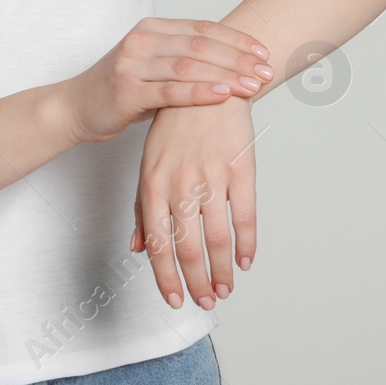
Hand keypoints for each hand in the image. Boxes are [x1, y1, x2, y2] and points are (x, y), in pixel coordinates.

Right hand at [60, 17, 271, 144]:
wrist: (76, 107)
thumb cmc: (122, 89)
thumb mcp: (154, 66)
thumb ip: (185, 61)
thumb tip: (234, 63)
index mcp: (152, 28)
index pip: (203, 28)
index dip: (236, 39)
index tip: (263, 52)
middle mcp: (142, 40)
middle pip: (201, 45)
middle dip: (239, 58)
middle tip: (267, 70)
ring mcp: (132, 63)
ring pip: (189, 66)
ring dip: (226, 75)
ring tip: (253, 85)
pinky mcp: (127, 89)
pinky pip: (170, 90)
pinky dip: (200, 92)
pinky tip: (223, 95)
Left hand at [128, 97, 256, 310]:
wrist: (208, 82)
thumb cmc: (174, 128)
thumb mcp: (149, 164)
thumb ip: (143, 208)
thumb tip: (138, 249)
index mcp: (152, 184)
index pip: (158, 244)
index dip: (167, 277)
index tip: (176, 300)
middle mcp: (180, 184)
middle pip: (188, 248)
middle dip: (197, 281)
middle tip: (205, 302)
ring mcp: (211, 176)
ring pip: (218, 238)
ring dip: (223, 270)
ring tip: (225, 289)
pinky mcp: (240, 168)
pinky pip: (245, 216)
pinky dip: (247, 244)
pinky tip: (246, 261)